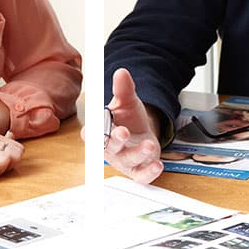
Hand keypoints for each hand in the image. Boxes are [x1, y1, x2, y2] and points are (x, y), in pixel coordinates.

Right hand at [81, 68, 163, 183]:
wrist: (141, 131)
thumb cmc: (127, 118)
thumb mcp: (126, 101)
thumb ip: (122, 89)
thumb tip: (121, 72)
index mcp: (100, 131)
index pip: (90, 134)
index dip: (90, 132)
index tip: (93, 128)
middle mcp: (109, 149)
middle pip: (109, 147)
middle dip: (116, 140)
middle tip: (123, 132)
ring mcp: (124, 161)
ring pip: (128, 160)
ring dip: (138, 153)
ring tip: (148, 145)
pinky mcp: (138, 170)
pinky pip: (141, 176)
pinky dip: (149, 173)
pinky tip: (158, 165)